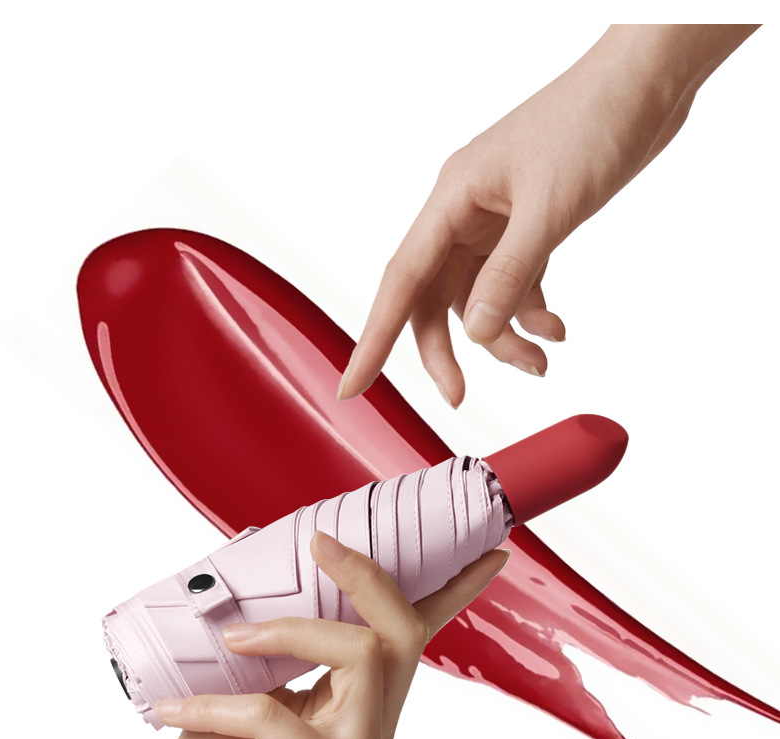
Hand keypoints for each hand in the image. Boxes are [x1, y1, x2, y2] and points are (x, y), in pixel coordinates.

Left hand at [152, 531, 509, 738]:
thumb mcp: (249, 688)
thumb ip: (271, 644)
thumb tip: (256, 567)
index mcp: (364, 701)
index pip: (416, 637)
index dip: (454, 592)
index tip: (487, 551)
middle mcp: (373, 726)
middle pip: (400, 633)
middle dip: (366, 577)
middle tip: (319, 545)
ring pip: (361, 655)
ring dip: (290, 630)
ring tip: (232, 638)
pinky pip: (275, 714)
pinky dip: (218, 704)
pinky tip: (175, 710)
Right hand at [338, 24, 757, 406]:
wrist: (644, 83)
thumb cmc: (593, 123)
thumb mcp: (550, 209)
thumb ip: (509, 276)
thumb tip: (475, 333)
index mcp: (453, 199)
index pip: (400, 281)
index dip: (374, 339)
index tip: (353, 385)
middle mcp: (464, 213)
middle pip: (433, 300)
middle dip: (448, 351)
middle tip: (462, 396)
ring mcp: (495, 221)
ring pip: (477, 300)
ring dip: (502, 338)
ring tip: (540, 361)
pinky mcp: (527, 226)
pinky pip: (512, 285)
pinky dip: (529, 313)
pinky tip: (556, 328)